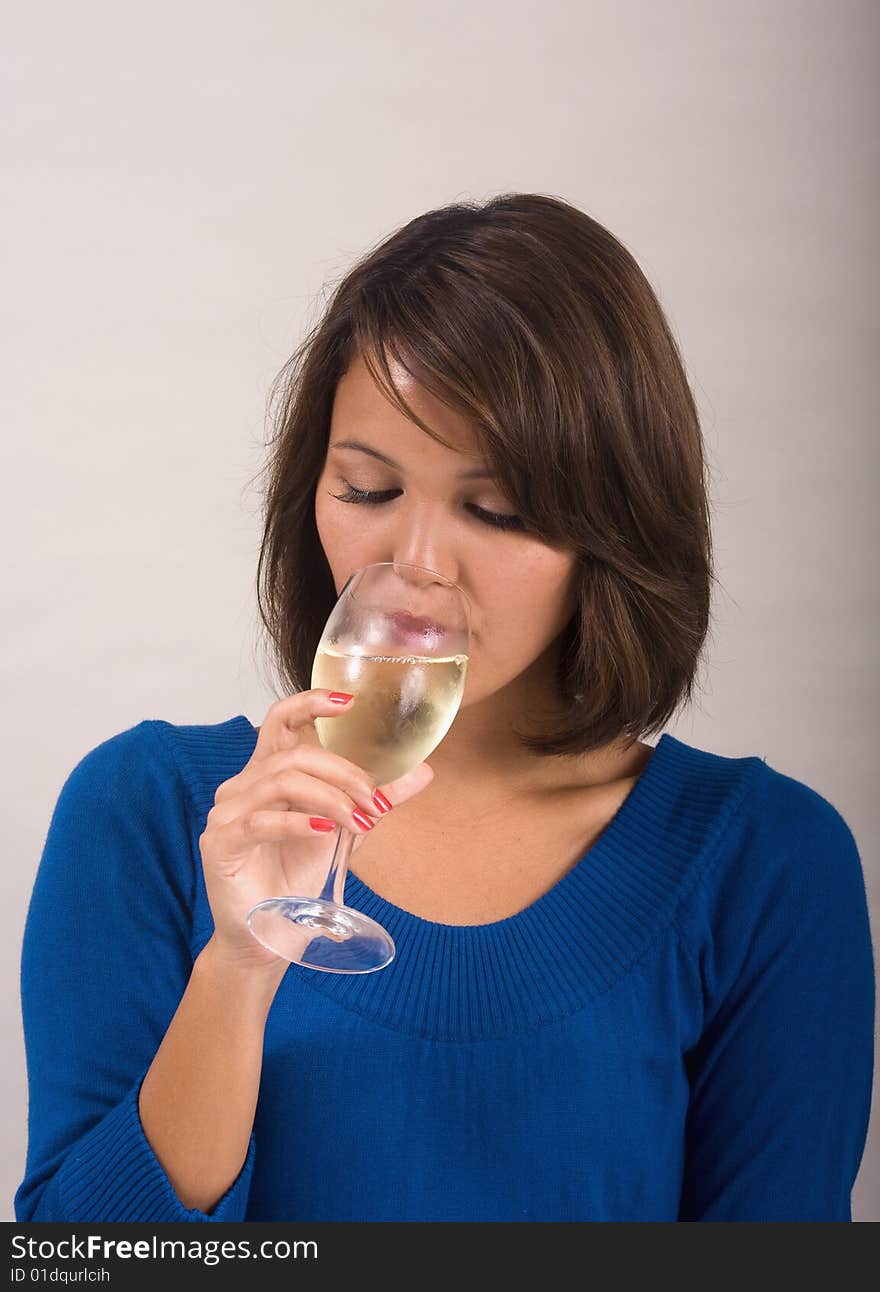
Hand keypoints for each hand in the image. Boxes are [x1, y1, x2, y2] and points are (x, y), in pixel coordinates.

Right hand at [198, 690, 433, 972]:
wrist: (269, 935)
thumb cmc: (297, 878)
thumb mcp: (344, 831)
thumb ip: (376, 799)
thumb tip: (425, 771)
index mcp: (268, 774)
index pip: (281, 720)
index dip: (309, 703)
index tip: (348, 702)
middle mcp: (243, 785)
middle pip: (294, 754)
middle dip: (343, 772)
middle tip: (374, 800)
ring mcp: (227, 812)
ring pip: (281, 781)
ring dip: (330, 798)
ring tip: (359, 823)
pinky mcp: (221, 842)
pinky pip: (261, 820)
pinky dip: (299, 822)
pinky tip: (326, 833)